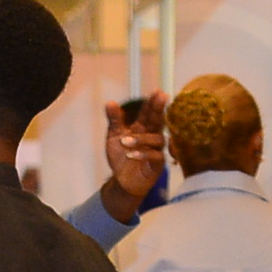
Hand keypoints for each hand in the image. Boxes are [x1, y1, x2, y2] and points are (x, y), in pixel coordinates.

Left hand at [99, 92, 167, 221]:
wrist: (122, 180)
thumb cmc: (121, 157)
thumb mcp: (114, 137)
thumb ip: (115, 121)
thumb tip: (110, 102)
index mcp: (143, 129)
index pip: (149, 114)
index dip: (153, 103)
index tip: (158, 92)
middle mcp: (153, 137)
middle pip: (158, 121)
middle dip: (159, 110)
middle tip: (161, 98)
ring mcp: (157, 150)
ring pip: (158, 139)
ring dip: (142, 139)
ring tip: (125, 141)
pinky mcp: (158, 165)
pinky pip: (155, 157)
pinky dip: (143, 155)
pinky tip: (131, 154)